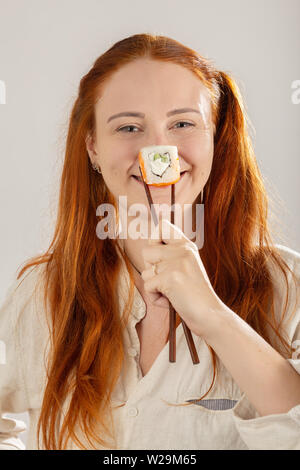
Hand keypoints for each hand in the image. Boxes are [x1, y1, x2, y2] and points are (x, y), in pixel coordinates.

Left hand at [141, 218, 226, 337]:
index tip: (158, 257)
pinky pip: (148, 287)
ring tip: (172, 292)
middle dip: (151, 269)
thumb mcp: (186, 267)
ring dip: (154, 286)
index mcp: (187, 245)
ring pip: (146, 271)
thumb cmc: (195, 295)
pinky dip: (156, 298)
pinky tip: (172, 300)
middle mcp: (183, 250)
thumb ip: (170, 256)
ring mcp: (177, 263)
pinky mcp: (170, 277)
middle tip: (168, 280)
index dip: (153, 240)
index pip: (162, 226)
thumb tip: (147, 249)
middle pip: (146, 251)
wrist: (210, 314)